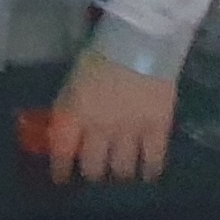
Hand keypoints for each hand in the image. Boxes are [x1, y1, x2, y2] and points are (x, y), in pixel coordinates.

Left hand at [43, 54, 177, 183]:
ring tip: (120, 172)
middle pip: (94, 168)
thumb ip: (69, 110)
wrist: (140, 41)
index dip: (61, 170)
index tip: (62, 179)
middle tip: (96, 171)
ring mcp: (131, 131)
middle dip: (92, 173)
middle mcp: (100, 128)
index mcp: (75, 114)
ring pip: (123, 169)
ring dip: (119, 173)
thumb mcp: (73, 82)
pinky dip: (149, 171)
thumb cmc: (101, 56)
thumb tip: (64, 132)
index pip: (63, 153)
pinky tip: (147, 174)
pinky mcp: (158, 128)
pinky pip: (153, 160)